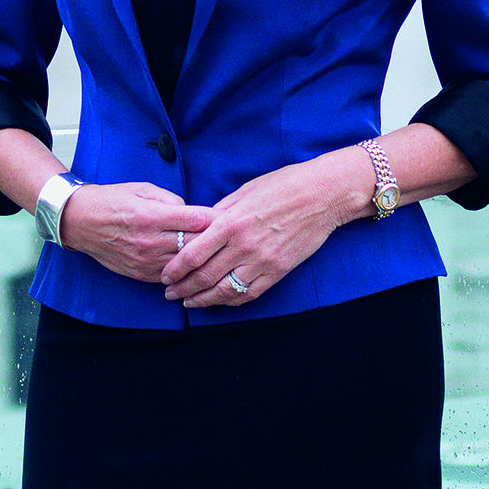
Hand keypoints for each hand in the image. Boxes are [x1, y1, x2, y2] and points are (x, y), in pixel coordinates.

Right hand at [63, 179, 217, 284]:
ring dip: (201, 259)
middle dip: (214, 240)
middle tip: (230, 236)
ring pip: (185, 264)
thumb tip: (193, 212)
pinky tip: (194, 265)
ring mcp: (145, 261)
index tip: (230, 217)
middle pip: (194, 244)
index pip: (195, 219)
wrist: (81, 222)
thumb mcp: (142, 189)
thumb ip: (172, 200)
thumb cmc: (112, 201)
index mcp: (150, 216)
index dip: (216, 218)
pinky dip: (184, 270)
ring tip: (217, 253)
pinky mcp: (140, 274)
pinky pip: (171, 276)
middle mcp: (149, 241)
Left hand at [161, 154, 361, 311]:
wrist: (322, 195)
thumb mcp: (245, 191)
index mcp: (231, 222)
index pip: (193, 253)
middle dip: (183, 288)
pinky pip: (249, 293)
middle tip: (170, 294)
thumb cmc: (283, 185)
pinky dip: (231, 301)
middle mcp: (243, 245)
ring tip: (189, 303)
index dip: (175, 269)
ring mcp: (262, 261)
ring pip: (225, 290)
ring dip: (203, 300)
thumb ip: (220, 211)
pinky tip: (220, 301)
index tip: (165, 276)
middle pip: (204, 276)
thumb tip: (200, 224)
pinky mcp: (278, 271)